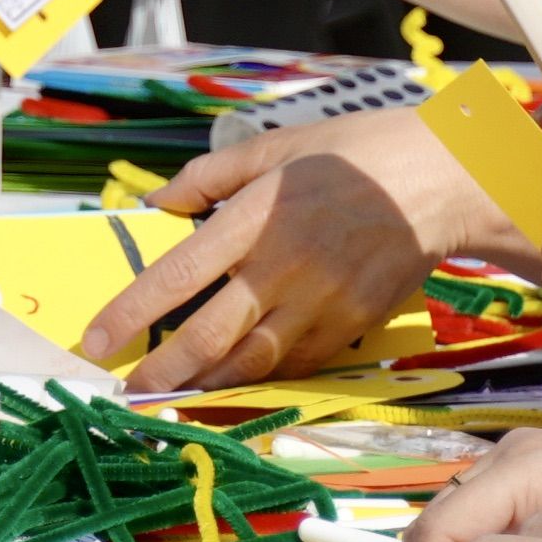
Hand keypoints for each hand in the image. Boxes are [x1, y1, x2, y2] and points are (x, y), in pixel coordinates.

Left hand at [76, 126, 440, 387]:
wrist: (445, 181)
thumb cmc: (357, 153)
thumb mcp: (277, 146)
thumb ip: (211, 176)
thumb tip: (159, 201)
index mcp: (256, 217)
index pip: (178, 275)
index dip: (131, 314)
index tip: (96, 342)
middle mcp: (283, 268)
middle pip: (209, 336)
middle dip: (161, 371)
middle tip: (127, 391)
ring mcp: (321, 304)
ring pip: (251, 363)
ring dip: (205, 385)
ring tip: (171, 396)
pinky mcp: (352, 327)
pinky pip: (296, 364)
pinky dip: (260, 378)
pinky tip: (233, 383)